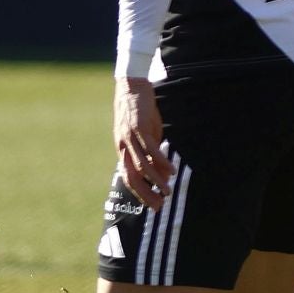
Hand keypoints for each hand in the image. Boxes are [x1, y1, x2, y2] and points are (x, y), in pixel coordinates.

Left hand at [113, 76, 170, 208]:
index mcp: (123, 149)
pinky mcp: (139, 128)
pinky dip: (160, 161)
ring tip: (167, 191)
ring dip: (155, 180)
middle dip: (145, 193)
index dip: (140, 192)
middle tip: (158, 206)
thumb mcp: (147, 135)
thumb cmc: (140, 112)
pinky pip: (150, 149)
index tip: (153, 204)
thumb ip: (152, 153)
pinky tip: (170, 171)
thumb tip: (164, 173)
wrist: (131, 86)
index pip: (129, 176)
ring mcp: (129, 137)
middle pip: (132, 176)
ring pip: (141, 165)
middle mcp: (123, 146)